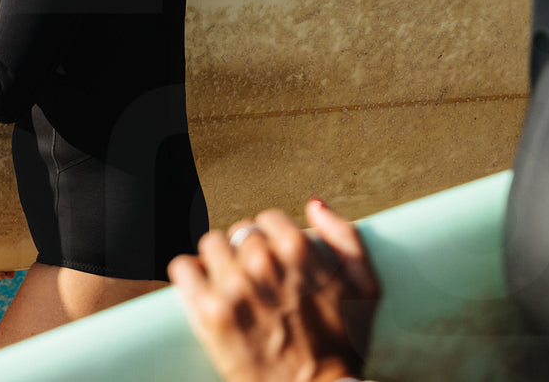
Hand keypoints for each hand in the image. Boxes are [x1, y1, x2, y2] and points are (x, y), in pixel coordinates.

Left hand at [168, 198, 379, 381]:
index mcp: (298, 249)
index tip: (275, 261)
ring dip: (219, 261)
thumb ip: (346, 236)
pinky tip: (203, 289)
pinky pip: (183, 268)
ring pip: (210, 244)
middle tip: (256, 281)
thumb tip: (314, 204)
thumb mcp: (365, 287)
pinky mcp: (209, 313)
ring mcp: (234, 287)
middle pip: (239, 233)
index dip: (272, 240)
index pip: (268, 219)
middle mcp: (263, 262)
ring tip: (229, 285)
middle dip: (248, 253)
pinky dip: (190, 275)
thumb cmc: (343, 345)